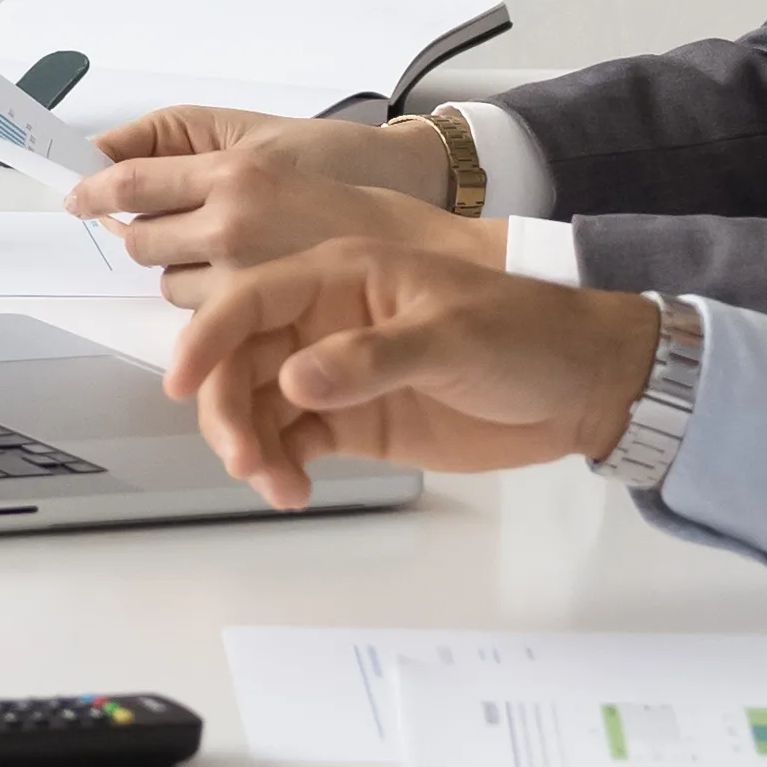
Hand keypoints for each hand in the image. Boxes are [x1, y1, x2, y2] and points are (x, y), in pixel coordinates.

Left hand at [72, 105, 453, 281]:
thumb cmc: (342, 173)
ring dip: (185, 271)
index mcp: (234, 173)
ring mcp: (247, 278)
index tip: (76, 198)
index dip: (93, 191)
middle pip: (140, 241)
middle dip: (149, 233)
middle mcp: (233, 226)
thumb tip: (107, 155)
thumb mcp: (260, 134)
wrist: (419, 232)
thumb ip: (184, 141)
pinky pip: (205, 317)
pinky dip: (212, 304)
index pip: (131, 181)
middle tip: (181, 224)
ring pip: (170, 284)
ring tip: (234, 254)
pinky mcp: (262, 321)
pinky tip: (246, 284)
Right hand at [170, 230, 665, 510]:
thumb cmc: (527, 334)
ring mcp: (335, 372)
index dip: (207, 337)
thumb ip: (373, 356)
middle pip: (240, 360)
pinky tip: (293, 491)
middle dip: (227, 409)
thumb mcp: (454, 335)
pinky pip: (291, 441)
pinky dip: (280, 467)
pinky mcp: (352, 420)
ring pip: (257, 405)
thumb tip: (295, 380)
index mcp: (341, 275)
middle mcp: (324, 320)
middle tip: (246, 460)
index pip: (251, 298)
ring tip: (278, 485)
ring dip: (250, 445)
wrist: (584, 385)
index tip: (181, 384)